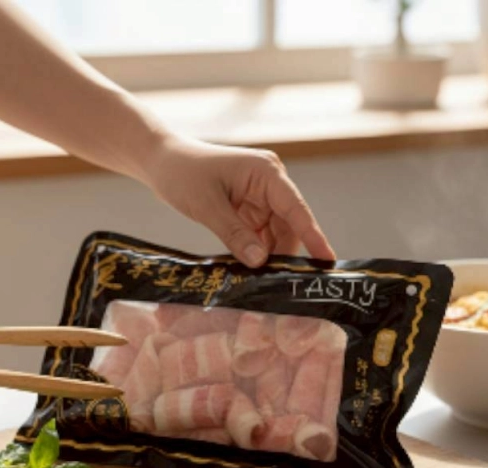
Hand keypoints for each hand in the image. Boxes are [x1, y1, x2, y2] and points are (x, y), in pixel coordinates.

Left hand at [143, 136, 335, 266]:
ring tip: (260, 282)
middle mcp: (270, 183)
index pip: (296, 210)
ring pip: (276, 234)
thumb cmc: (181, 173)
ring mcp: (260, 196)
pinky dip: (255, 251)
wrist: (160, 160)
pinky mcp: (249, 208)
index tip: (327, 261)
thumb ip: (235, 234)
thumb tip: (260, 262)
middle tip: (282, 286)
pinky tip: (249, 270)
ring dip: (268, 256)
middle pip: (289, 226)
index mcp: (267, 173)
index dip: (313, 237)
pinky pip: (260, 235)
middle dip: (284, 254)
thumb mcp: (207, 205)